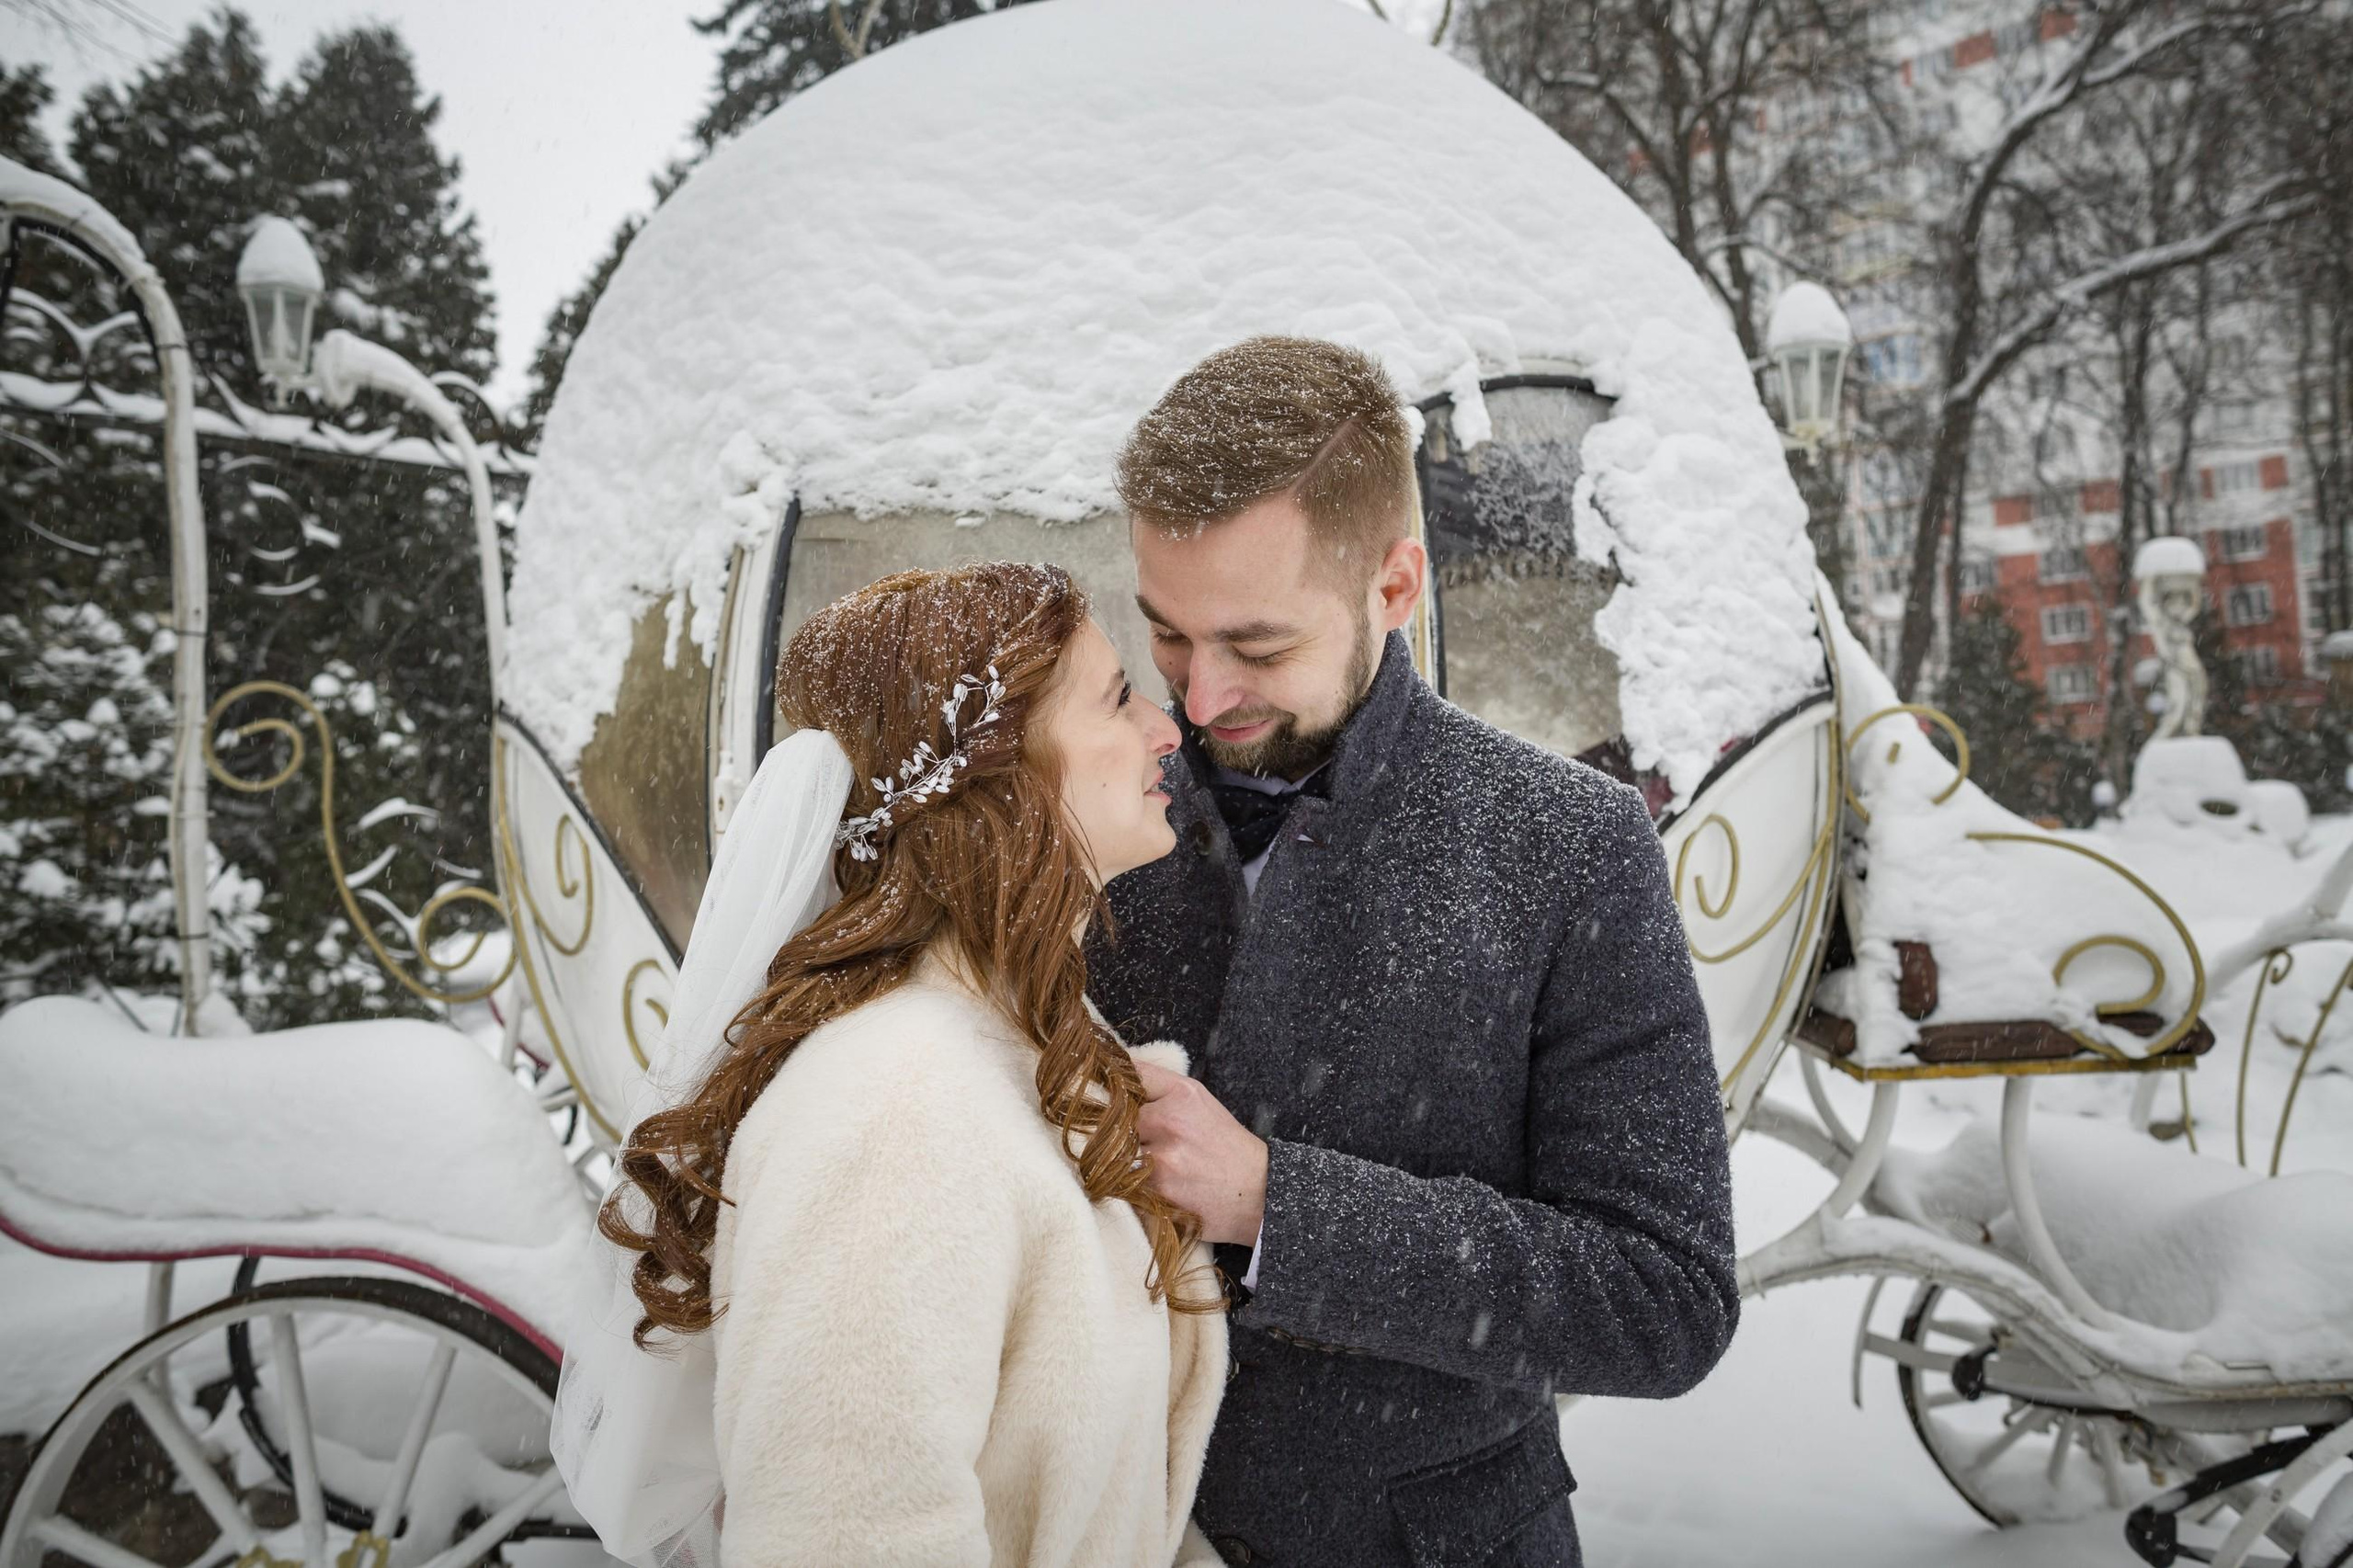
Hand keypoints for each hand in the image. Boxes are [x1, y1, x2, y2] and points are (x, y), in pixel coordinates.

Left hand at [1133, 1061, 1266, 1245]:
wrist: (1258, 1193)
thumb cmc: (1226, 1146)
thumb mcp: (1201, 1103)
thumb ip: (1160, 1087)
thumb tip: (1115, 1075)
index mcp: (1182, 1094)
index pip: (1129, 1077)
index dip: (1115, 1087)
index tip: (1107, 1093)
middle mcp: (1169, 1121)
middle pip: (1115, 1119)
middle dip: (1123, 1130)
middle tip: (1145, 1142)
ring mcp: (1161, 1158)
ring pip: (1117, 1153)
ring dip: (1126, 1160)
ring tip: (1156, 1166)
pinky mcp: (1156, 1192)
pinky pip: (1124, 1183)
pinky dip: (1133, 1186)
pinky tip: (1159, 1186)